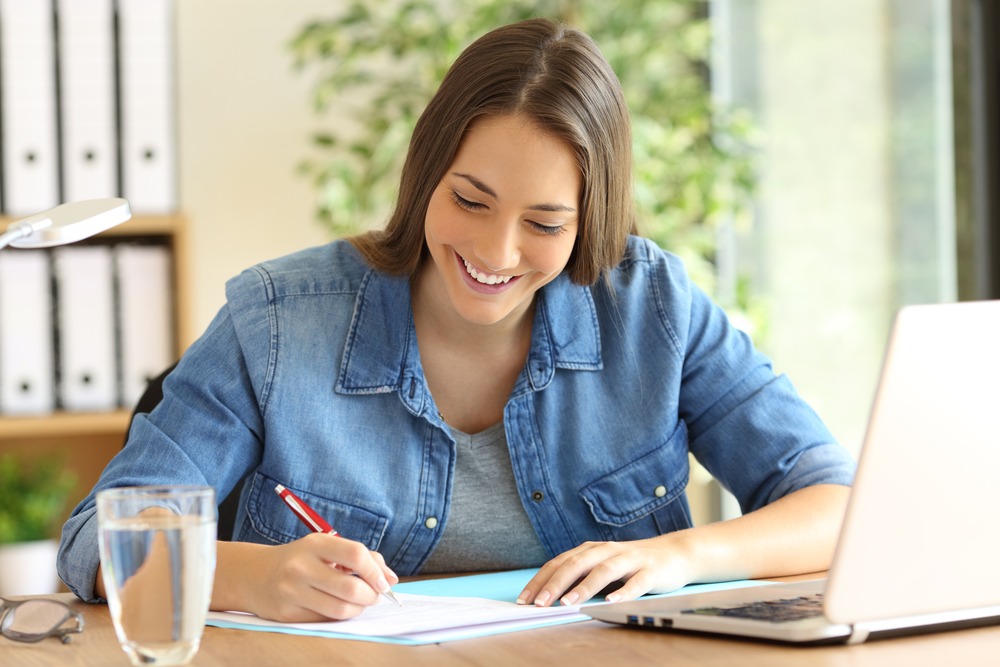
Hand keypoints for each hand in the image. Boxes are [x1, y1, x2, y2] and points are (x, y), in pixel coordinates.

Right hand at [240, 532, 397, 621]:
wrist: (255, 574)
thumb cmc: (302, 559)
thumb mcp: (327, 548)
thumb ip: (362, 557)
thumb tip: (391, 579)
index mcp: (315, 543)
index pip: (356, 554)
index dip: (376, 571)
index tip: (384, 583)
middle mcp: (301, 566)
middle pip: (351, 587)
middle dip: (371, 596)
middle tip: (375, 597)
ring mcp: (291, 591)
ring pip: (340, 609)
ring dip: (358, 609)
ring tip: (359, 603)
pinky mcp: (286, 613)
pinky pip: (324, 620)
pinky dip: (339, 617)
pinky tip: (338, 608)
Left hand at [516, 534, 693, 606]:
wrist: (675, 553)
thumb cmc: (632, 563)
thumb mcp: (601, 565)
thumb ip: (579, 576)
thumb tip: (548, 596)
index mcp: (591, 550)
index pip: (559, 563)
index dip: (540, 580)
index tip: (525, 599)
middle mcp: (607, 550)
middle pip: (576, 564)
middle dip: (556, 584)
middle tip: (540, 603)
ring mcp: (630, 559)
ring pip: (604, 570)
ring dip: (585, 587)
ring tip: (569, 603)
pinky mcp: (651, 570)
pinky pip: (636, 582)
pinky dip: (623, 592)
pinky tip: (611, 602)